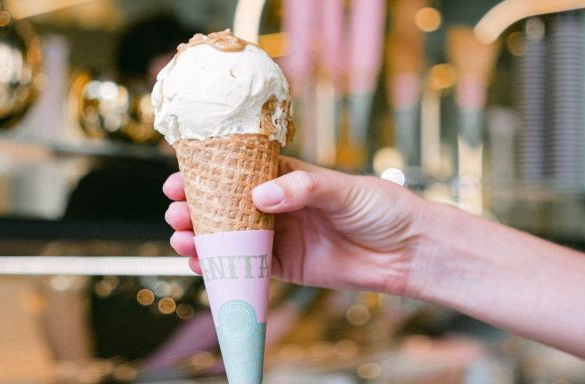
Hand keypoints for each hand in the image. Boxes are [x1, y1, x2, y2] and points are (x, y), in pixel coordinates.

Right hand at [163, 157, 429, 294]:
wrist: (408, 252)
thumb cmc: (382, 209)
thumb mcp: (344, 190)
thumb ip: (303, 188)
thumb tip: (262, 195)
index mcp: (287, 177)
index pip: (238, 172)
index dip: (207, 175)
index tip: (179, 178)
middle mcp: (277, 205)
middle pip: (226, 206)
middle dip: (196, 209)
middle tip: (176, 213)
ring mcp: (280, 236)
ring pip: (231, 236)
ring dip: (203, 238)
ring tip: (182, 239)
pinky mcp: (286, 267)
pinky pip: (247, 266)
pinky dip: (222, 266)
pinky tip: (200, 264)